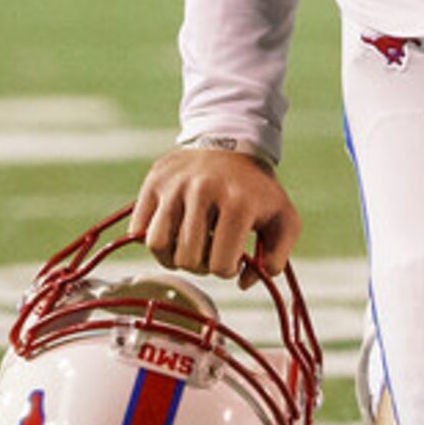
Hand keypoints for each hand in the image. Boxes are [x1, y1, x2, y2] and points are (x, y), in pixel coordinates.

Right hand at [130, 148, 300, 282]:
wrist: (231, 142)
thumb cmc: (257, 190)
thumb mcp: (284, 219)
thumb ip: (277, 258)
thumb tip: (243, 282)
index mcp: (238, 203)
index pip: (219, 265)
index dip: (226, 270)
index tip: (232, 256)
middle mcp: (203, 190)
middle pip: (187, 259)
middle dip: (200, 265)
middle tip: (209, 250)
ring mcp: (175, 184)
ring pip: (157, 244)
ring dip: (172, 256)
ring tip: (187, 246)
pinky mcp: (154, 181)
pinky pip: (139, 228)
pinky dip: (153, 238)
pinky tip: (173, 231)